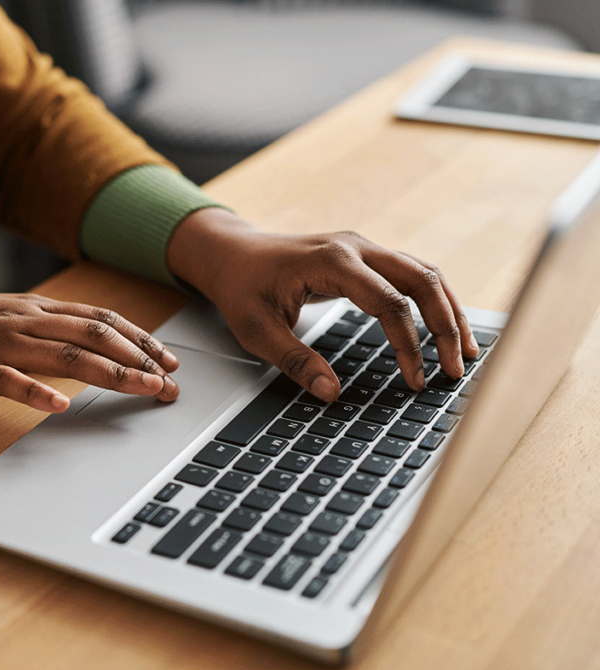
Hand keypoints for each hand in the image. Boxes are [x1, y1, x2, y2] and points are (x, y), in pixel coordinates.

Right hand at [0, 294, 179, 411]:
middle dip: (139, 358)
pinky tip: (61, 406)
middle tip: (170, 383)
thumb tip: (95, 346)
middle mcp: (24, 321)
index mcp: (36, 309)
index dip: (140, 339)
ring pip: (64, 354)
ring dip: (109, 373)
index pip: (101, 319)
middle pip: (94, 335)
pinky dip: (36, 392)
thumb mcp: (8, 321)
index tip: (169, 360)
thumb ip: (48, 330)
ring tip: (142, 388)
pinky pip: (9, 380)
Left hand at [167, 208, 478, 401]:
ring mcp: (363, 248)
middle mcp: (355, 247)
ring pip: (424, 273)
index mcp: (332, 261)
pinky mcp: (365, 257)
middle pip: (421, 281)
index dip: (408, 344)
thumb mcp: (255, 330)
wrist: (230, 253)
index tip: (414, 380)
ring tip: (466, 352)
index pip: (388, 303)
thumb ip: (293, 361)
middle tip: (455, 369)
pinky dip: (433, 301)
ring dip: (449, 311)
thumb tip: (330, 393)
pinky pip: (412, 274)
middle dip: (445, 326)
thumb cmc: (241, 288)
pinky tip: (445, 328)